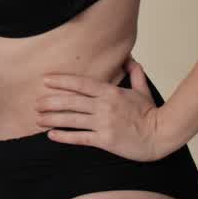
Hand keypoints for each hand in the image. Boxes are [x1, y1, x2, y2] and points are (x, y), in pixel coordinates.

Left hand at [36, 57, 167, 160]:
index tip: (45, 80)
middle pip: (71, 101)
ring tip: (38, 118)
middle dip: (50, 102)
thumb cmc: (150, 113)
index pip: (80, 84)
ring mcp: (104, 123)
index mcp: (110, 92)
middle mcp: (104, 106)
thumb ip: (134, 73)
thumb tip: (130, 58)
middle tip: (35, 103)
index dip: (61, 81)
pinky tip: (51, 135)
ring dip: (52, 119)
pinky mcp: (105, 140)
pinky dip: (64, 136)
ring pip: (72, 119)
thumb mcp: (142, 90)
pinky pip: (80, 138)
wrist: (162, 135)